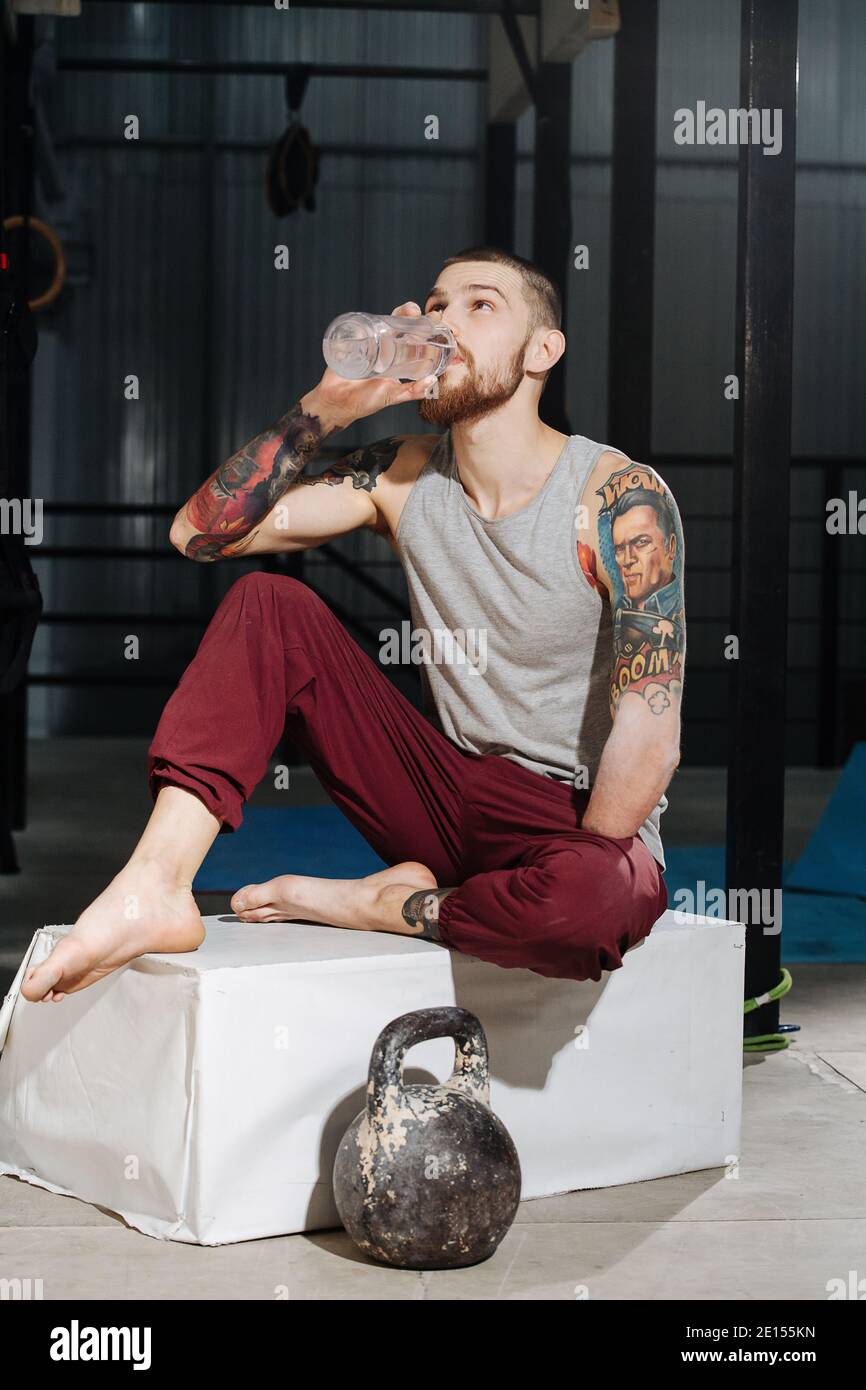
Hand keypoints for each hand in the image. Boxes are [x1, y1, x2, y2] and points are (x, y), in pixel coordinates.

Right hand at [309, 302, 438, 426]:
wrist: (337, 402)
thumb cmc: (366, 401)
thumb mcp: (394, 396)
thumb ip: (413, 391)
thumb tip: (433, 381)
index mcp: (396, 356)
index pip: (413, 337)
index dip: (424, 326)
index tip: (435, 320)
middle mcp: (385, 346)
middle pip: (401, 323)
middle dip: (412, 314)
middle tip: (420, 313)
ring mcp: (370, 342)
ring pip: (386, 320)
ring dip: (399, 312)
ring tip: (408, 312)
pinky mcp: (353, 340)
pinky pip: (363, 325)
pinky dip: (371, 318)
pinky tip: (383, 316)